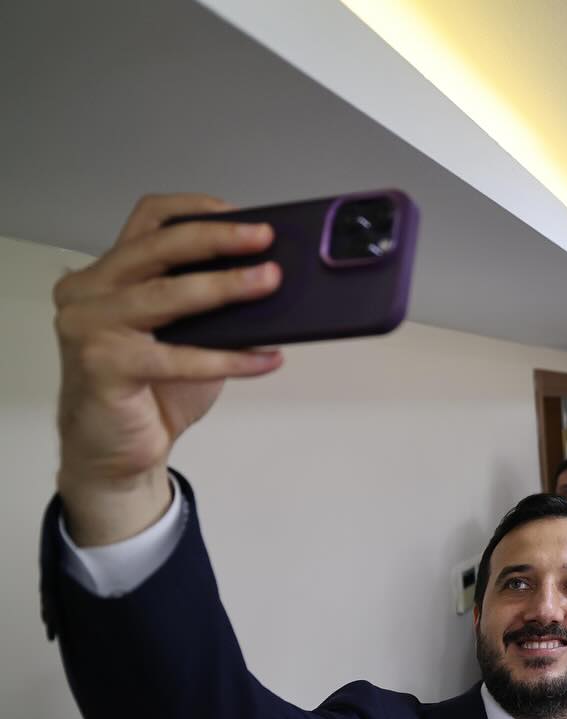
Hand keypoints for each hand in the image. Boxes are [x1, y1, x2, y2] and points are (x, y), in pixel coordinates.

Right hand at [54, 194, 283, 545]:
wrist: (116, 453)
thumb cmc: (152, 391)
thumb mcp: (186, 336)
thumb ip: (210, 306)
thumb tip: (270, 280)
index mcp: (108, 274)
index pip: (148, 221)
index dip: (195, 210)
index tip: (243, 215)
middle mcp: (89, 292)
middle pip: (158, 248)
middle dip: (218, 239)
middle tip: (265, 239)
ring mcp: (89, 327)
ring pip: (166, 296)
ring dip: (226, 287)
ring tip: (271, 284)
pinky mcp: (102, 366)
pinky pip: (177, 357)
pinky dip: (229, 358)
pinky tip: (267, 358)